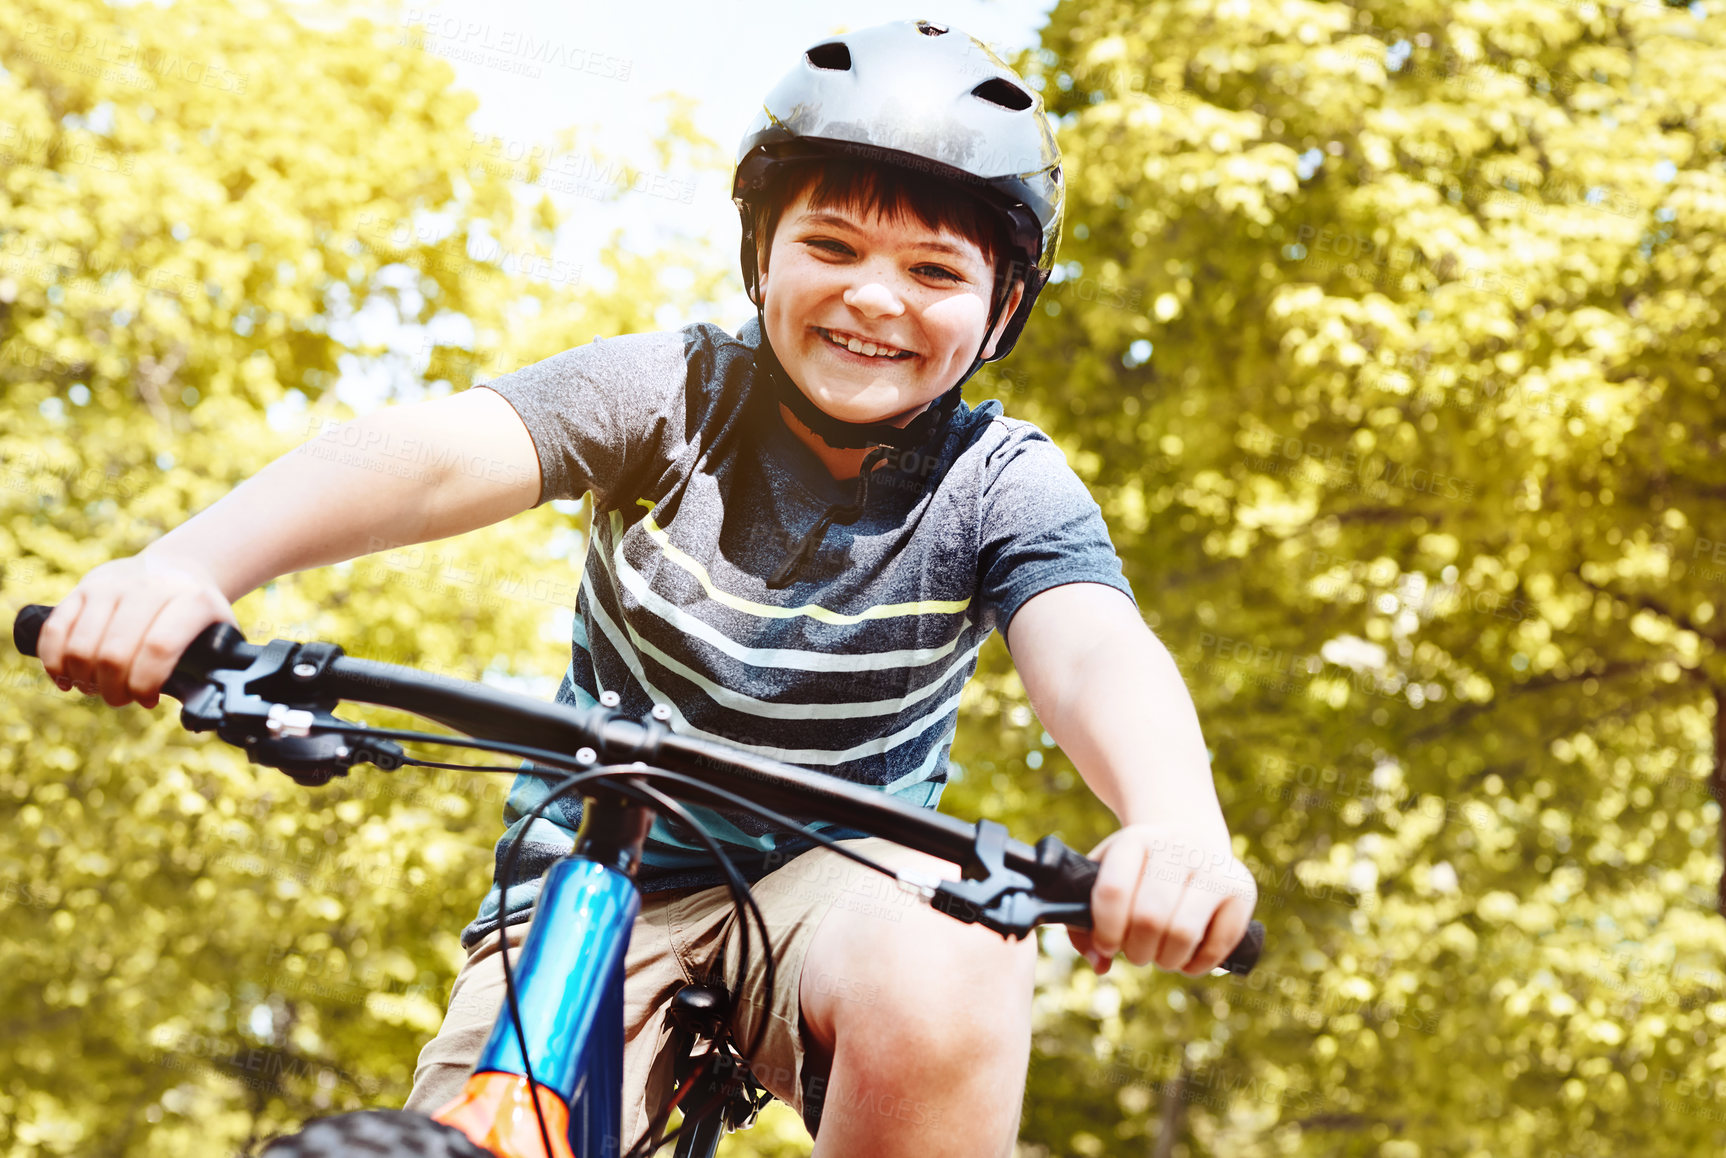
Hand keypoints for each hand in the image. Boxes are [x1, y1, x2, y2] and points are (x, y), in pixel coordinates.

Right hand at [36, 551, 236, 708]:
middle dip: (113, 689)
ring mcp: (112, 585)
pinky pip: (56, 630)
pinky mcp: (83, 588)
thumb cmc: (197, 615)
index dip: (146, 683)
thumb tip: (202, 709)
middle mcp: (149, 587)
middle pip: (115, 653)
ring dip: (84, 679)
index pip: (159, 648)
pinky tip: (66, 678)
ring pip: (81, 646)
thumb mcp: (219, 633)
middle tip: (120, 698)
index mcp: (191, 600)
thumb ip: (215, 667)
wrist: (177, 569)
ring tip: (97, 688)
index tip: (147, 700)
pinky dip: (54, 662)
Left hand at [1067, 823, 1257, 975]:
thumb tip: (1099, 964)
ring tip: (1161, 957)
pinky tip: (1187, 959)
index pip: (1113, 891)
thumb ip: (1084, 922)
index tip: (1106, 944)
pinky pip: (1218, 945)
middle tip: (1136, 953)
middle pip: (1149, 918)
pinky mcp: (1242, 889)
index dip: (1105, 929)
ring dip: (1166, 960)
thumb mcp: (1103, 879)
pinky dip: (1197, 965)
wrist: (1190, 843)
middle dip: (1137, 950)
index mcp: (1135, 840)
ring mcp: (1214, 866)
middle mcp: (1177, 847)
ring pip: (1183, 933)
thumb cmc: (1137, 872)